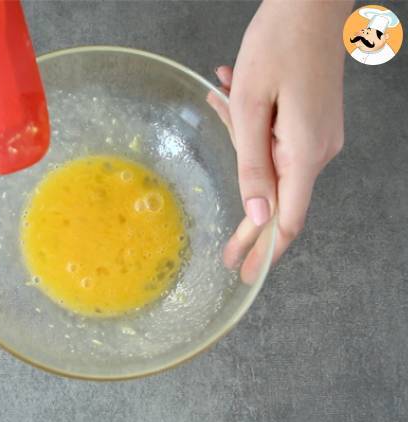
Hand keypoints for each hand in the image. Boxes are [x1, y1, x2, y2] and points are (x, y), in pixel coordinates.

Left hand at [207, 0, 351, 282]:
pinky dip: (253, 124)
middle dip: (245, 206)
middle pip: (276, 194)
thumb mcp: (251, 108)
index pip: (288, 220)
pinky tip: (234, 90)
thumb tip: (257, 214)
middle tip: (225, 236)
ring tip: (225, 94)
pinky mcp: (311, 120)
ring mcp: (317, 135)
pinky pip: (275, 138)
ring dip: (242, 137)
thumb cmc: (277, 46)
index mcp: (304, 152)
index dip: (263, 250)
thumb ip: (253, 165)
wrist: (310, 1)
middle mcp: (317, 150)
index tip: (244, 273)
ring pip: (270, 159)